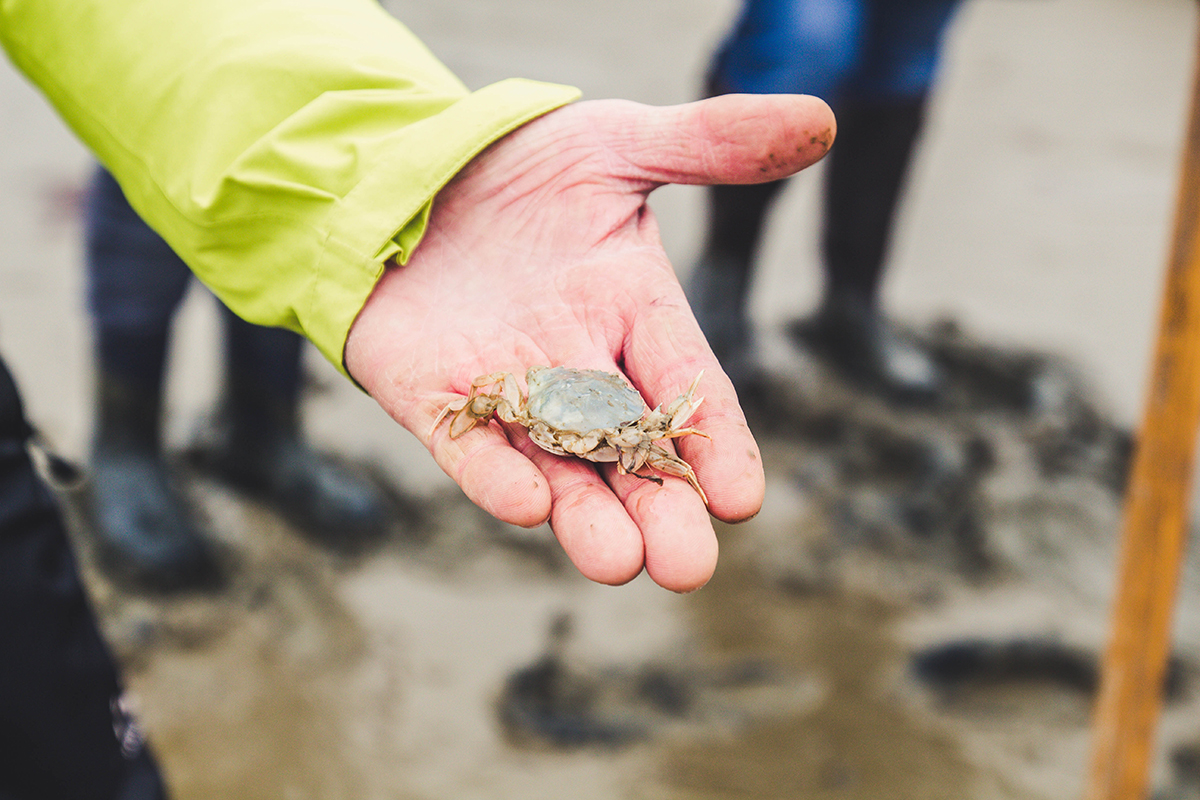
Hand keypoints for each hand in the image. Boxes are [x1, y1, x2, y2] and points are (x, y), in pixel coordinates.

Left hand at [344, 94, 834, 591]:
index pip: (688, 388)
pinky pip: (469, 449)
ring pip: (557, 469)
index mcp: (633, 315)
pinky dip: (494, 476)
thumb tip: (821, 121)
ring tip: (619, 562)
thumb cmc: (522, 164)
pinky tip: (524, 504)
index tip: (741, 498)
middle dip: (659, 509)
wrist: (410, 169)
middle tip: (687, 568)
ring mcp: (509, 392)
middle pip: (630, 453)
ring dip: (585, 518)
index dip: (716, 442)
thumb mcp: (616, 144)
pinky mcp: (438, 401)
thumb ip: (710, 144)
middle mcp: (580, 368)